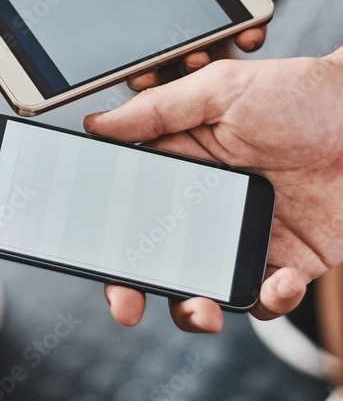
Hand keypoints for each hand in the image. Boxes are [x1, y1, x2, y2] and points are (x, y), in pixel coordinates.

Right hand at [51, 0, 310, 83]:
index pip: (104, 14)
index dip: (96, 45)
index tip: (86, 68)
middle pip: (149, 41)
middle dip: (147, 66)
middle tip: (144, 76)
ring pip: (195, 40)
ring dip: (193, 59)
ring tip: (193, 61)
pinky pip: (243, 18)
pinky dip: (245, 33)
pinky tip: (242, 37)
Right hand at [83, 54, 342, 332]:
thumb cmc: (306, 96)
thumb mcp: (222, 89)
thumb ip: (158, 110)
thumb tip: (97, 122)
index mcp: (185, 162)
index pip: (134, 205)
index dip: (110, 237)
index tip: (93, 259)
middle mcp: (211, 202)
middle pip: (159, 255)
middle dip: (137, 288)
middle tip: (128, 307)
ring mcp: (248, 235)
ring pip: (206, 286)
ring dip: (195, 308)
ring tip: (204, 311)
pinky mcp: (291, 261)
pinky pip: (268, 297)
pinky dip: (271, 300)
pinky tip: (283, 281)